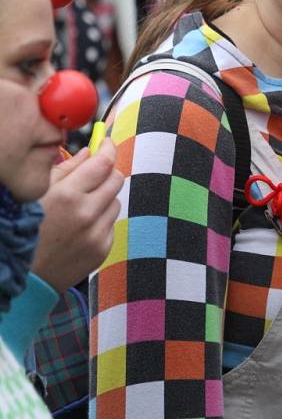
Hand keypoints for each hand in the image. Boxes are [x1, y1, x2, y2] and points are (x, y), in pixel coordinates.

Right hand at [31, 140, 123, 291]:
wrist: (28, 275)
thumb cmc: (29, 228)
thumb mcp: (41, 192)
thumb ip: (67, 168)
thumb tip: (89, 152)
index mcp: (68, 195)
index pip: (103, 163)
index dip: (108, 149)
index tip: (107, 144)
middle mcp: (86, 214)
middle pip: (116, 179)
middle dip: (107, 172)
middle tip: (96, 173)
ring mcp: (97, 233)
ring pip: (116, 200)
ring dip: (105, 197)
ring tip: (83, 206)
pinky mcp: (103, 249)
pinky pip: (112, 223)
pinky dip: (102, 219)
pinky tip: (83, 226)